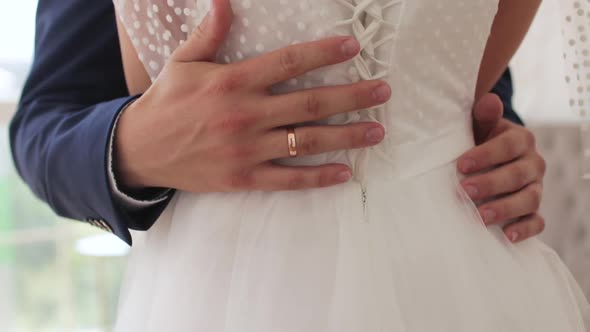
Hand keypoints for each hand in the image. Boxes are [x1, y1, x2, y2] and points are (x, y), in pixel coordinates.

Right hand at [114, 0, 390, 192]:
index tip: (353, 48)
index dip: (324, 53)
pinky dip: (317, 177)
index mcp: (233, 81)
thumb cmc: (165, 102)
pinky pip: (287, 179)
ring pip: (307, 141)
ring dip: (347, 136)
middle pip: (310, 103)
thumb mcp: (183, 61)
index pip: (289, 62)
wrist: (138, 151)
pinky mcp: (243, 177)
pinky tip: (344, 173)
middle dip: (352, 96)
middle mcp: (245, 114)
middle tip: (383, 92)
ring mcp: (246, 149)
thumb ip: (211, 32)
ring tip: (377, 130)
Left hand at [458, 94, 545, 242]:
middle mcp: (533, 163)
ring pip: (529, 199)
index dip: (486, 155)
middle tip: (465, 191)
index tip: (461, 164)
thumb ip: (483, 115)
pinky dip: (525, 229)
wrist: (487, 160)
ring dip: (505, 208)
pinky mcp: (534, 210)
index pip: (509, 146)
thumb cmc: (478, 141)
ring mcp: (536, 188)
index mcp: (521, 139)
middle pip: (517, 175)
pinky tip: (508, 236)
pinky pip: (537, 221)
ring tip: (481, 216)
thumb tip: (489, 101)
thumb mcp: (479, 126)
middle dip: (491, 184)